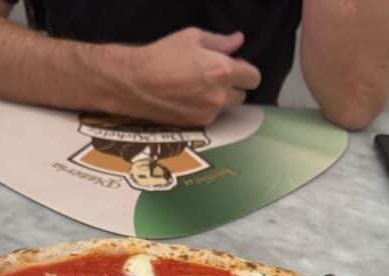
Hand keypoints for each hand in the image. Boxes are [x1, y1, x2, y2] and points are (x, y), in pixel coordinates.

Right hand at [123, 28, 261, 126]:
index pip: (254, 77)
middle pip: (243, 95)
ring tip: (197, 86)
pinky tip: (187, 97)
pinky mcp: (196, 124)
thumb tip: (238, 40)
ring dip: (220, 98)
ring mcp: (209, 112)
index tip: (234, 66)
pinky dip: (205, 107)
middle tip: (213, 75)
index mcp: (223, 71)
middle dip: (233, 85)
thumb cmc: (161, 55)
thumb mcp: (191, 38)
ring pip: (226, 107)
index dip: (246, 70)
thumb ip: (220, 41)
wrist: (135, 83)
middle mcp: (220, 95)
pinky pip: (210, 115)